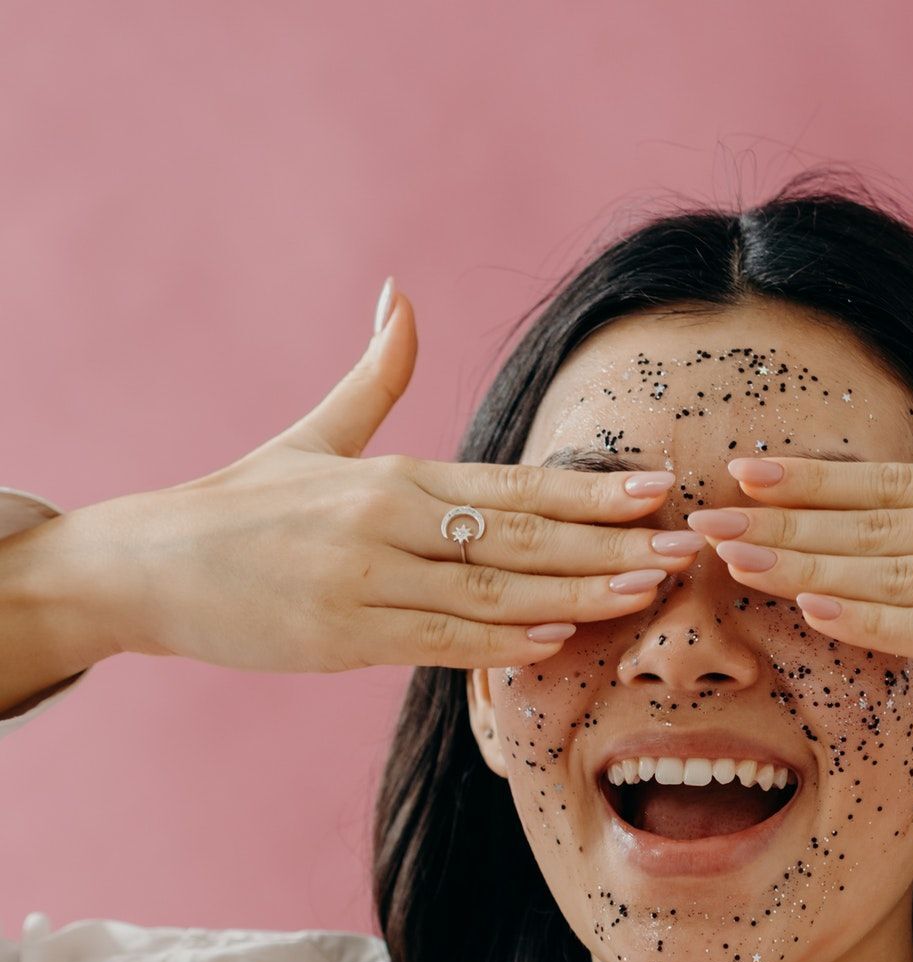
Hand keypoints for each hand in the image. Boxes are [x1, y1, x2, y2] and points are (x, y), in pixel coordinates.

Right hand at [48, 285, 697, 676]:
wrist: (152, 566)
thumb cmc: (241, 506)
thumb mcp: (314, 436)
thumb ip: (375, 377)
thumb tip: (400, 293)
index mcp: (393, 477)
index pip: (514, 486)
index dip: (593, 491)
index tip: (662, 491)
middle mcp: (387, 525)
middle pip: (521, 539)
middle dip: (611, 544)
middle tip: (686, 549)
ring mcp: (368, 584)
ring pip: (494, 596)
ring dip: (577, 596)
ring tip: (646, 593)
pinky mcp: (345, 638)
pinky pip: (441, 642)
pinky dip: (503, 644)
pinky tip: (560, 638)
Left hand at [690, 284, 912, 738]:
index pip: (899, 481)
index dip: (819, 477)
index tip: (749, 469)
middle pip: (875, 522)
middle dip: (784, 519)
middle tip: (702, 516)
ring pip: (890, 573)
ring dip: (805, 567)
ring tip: (733, 559)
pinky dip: (875, 621)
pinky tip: (816, 612)